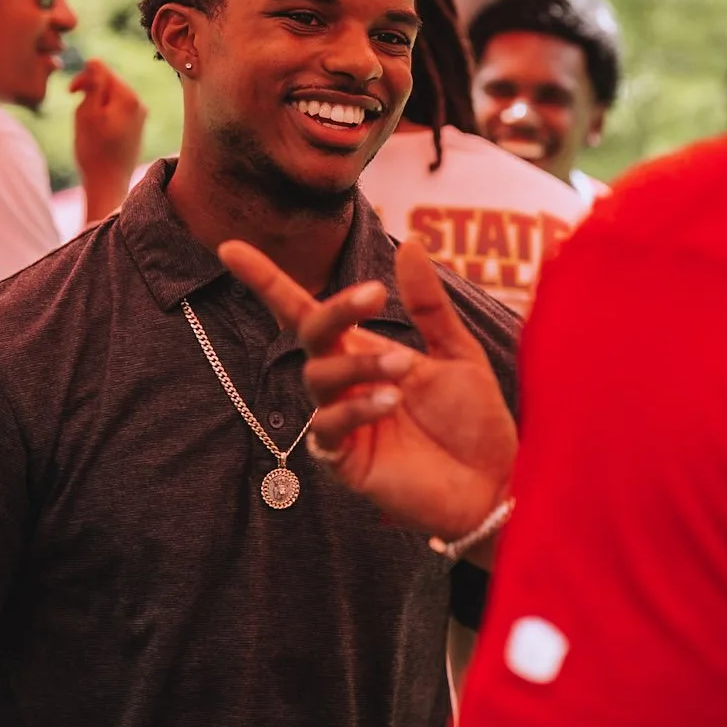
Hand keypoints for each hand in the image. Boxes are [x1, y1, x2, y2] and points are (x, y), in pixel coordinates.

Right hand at [71, 59, 146, 220]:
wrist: (108, 184)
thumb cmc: (94, 150)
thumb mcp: (87, 112)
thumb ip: (93, 83)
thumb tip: (95, 62)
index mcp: (128, 96)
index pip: (101, 69)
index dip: (82, 79)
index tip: (71, 95)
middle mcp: (139, 103)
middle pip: (107, 84)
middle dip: (89, 95)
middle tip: (81, 118)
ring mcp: (140, 117)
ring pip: (109, 99)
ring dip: (95, 108)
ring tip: (90, 130)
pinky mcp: (136, 128)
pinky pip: (114, 113)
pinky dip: (103, 119)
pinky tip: (99, 137)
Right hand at [219, 237, 515, 541]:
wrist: (495, 482)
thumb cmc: (474, 421)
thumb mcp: (458, 352)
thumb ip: (428, 305)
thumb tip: (408, 243)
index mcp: (365, 352)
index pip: (306, 312)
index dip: (267, 281)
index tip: (230, 248)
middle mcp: (346, 383)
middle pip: (311, 334)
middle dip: (335, 309)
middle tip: (374, 294)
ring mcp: (342, 422)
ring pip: (318, 377)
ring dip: (357, 365)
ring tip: (401, 369)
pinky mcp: (345, 461)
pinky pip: (327, 429)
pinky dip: (355, 409)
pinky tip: (389, 403)